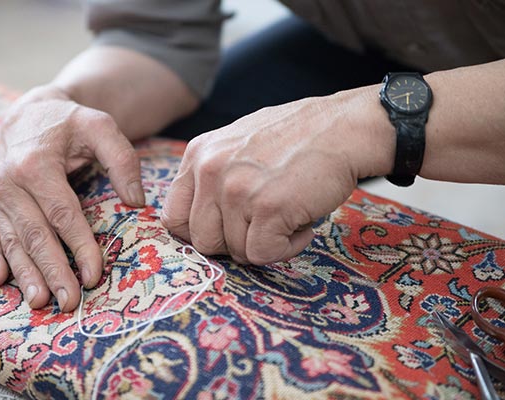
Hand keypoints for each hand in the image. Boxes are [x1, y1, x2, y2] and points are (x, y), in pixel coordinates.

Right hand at [0, 85, 144, 310]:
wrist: (28, 117)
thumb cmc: (68, 124)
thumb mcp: (99, 126)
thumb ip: (122, 158)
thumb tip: (136, 201)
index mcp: (36, 165)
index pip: (62, 214)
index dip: (79, 246)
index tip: (95, 275)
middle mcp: (10, 185)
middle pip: (35, 235)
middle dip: (53, 271)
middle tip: (70, 302)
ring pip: (12, 242)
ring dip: (25, 274)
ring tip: (38, 302)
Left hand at [161, 89, 392, 264]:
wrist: (345, 127)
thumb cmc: (296, 139)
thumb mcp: (237, 144)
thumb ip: (211, 177)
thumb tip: (195, 224)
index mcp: (198, 155)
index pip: (173, 218)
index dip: (201, 232)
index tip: (227, 230)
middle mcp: (210, 170)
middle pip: (202, 242)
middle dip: (234, 242)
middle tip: (264, 224)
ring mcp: (237, 189)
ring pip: (235, 251)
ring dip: (266, 243)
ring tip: (288, 213)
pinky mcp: (267, 208)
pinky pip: (263, 255)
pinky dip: (287, 248)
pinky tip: (302, 222)